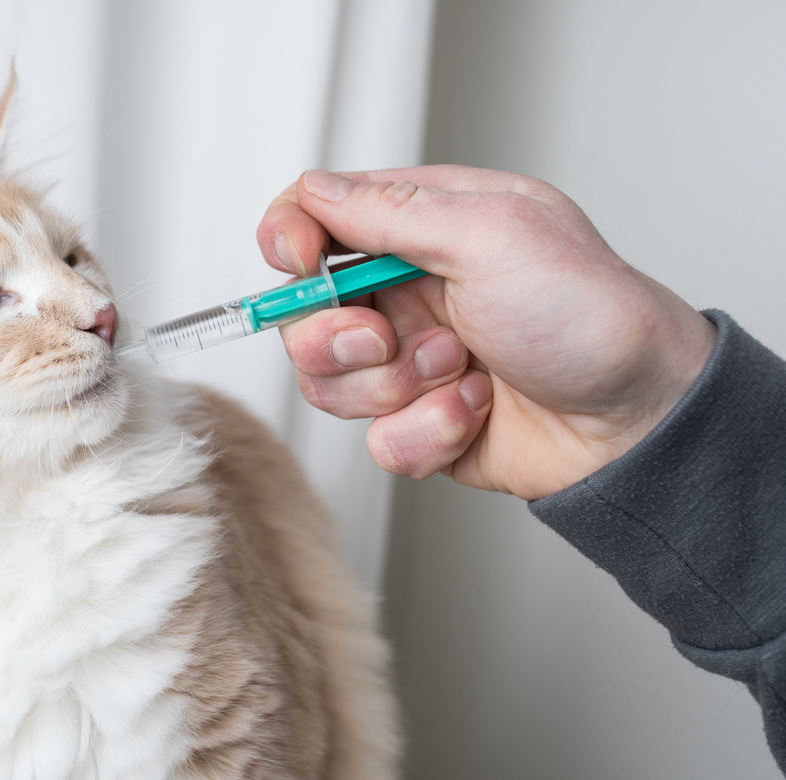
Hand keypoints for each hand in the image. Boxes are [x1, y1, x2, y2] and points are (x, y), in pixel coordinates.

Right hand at [257, 166, 715, 499]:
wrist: (637, 420)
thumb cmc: (587, 314)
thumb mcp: (493, 234)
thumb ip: (393, 211)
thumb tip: (315, 191)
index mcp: (422, 228)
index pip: (316, 218)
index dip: (290, 238)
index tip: (299, 260)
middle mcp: (406, 292)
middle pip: (305, 315)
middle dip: (339, 336)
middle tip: (387, 336)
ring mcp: (408, 361)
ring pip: (330, 385)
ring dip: (394, 387)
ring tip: (460, 372)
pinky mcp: (419, 422)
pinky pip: (376, 440)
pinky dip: (427, 431)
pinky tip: (475, 411)